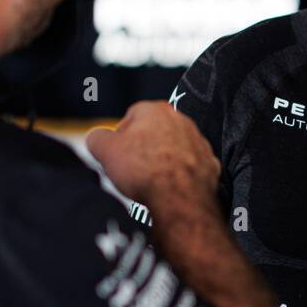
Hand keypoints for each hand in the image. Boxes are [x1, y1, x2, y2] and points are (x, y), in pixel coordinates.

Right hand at [86, 101, 219, 212]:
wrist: (180, 197)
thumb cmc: (143, 170)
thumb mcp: (105, 150)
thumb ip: (97, 138)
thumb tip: (97, 137)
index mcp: (155, 110)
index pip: (131, 117)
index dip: (120, 138)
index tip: (118, 155)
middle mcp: (181, 120)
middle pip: (154, 132)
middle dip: (143, 148)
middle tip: (133, 169)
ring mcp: (198, 141)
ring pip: (173, 149)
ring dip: (163, 160)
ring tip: (152, 180)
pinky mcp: (210, 162)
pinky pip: (189, 166)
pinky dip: (180, 174)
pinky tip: (170, 187)